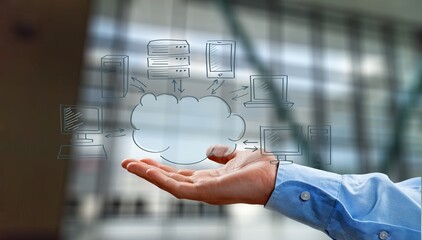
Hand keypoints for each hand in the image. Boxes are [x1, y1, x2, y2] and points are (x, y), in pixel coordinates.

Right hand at [122, 145, 277, 204]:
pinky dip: (159, 179)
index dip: (161, 169)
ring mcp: (203, 193)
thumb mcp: (236, 157)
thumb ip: (222, 155)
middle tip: (128, 162)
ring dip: (147, 175)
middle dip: (148, 172)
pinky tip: (146, 170)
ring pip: (168, 185)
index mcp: (209, 180)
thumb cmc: (261, 168)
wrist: (275, 176)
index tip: (145, 160)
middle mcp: (203, 188)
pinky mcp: (205, 194)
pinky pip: (176, 187)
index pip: (179, 175)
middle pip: (169, 180)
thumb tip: (210, 151)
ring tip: (128, 165)